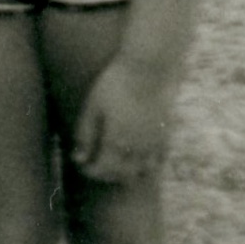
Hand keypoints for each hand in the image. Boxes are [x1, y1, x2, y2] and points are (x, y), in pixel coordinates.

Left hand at [72, 53, 171, 182]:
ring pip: (143, 171)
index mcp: (117, 143)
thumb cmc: (115, 84)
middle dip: (107, 174)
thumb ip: (85, 135)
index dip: (90, 171)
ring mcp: (155, 143)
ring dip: (128, 172)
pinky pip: (159, 160)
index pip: (103, 171)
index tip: (81, 165)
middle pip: (123, 175)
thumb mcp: (92, 107)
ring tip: (115, 162)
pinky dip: (148, 164)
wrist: (149, 68)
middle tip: (95, 164)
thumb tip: (78, 158)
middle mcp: (138, 149)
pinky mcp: (166, 133)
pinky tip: (137, 156)